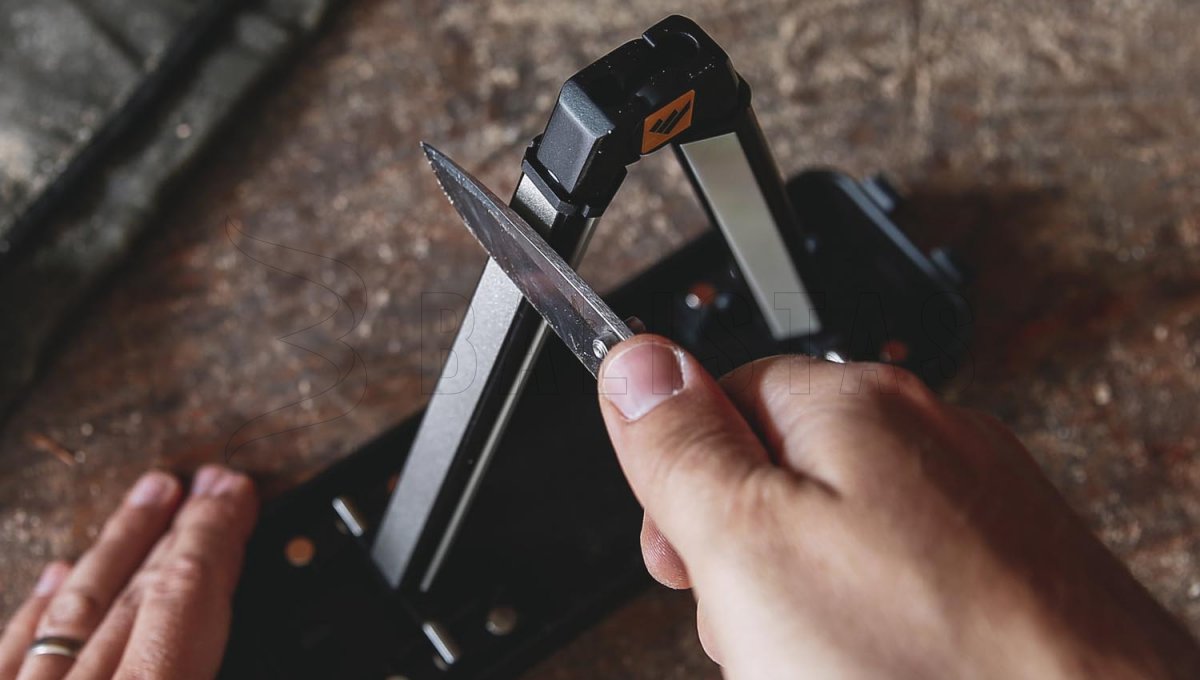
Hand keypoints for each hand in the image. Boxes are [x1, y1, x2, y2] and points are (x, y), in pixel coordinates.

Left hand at [0, 466, 256, 679]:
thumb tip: (227, 622)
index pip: (185, 597)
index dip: (214, 536)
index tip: (234, 495)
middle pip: (137, 593)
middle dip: (182, 531)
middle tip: (211, 484)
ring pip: (75, 608)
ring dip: (118, 546)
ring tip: (152, 495)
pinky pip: (12, 653)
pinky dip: (40, 608)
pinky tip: (60, 572)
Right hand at [597, 335, 1199, 679]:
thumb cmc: (933, 673)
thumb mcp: (747, 548)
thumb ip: (680, 446)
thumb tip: (636, 361)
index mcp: (856, 406)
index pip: (719, 399)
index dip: (683, 487)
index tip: (681, 557)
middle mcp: (930, 438)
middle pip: (780, 476)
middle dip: (748, 562)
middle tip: (761, 632)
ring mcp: (979, 510)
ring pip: (840, 545)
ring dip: (808, 610)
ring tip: (827, 670)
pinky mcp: (1009, 579)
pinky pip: (902, 590)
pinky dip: (874, 635)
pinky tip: (880, 675)